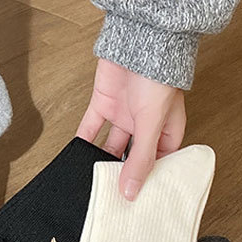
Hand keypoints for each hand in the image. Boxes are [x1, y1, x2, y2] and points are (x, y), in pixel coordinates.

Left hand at [76, 58, 185, 200]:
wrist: (139, 40)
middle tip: (111, 196)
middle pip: (132, 155)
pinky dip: (82, 139)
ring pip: (110, 143)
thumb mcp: (152, 123)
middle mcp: (145, 124)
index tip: (138, 201)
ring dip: (100, 159)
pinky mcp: (103, 103)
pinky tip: (75, 155)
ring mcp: (123, 113)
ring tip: (91, 181)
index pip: (160, 161)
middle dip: (122, 173)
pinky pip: (91, 126)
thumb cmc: (158, 76)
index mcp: (167, 129)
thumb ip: (141, 159)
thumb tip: (130, 192)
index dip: (150, 179)